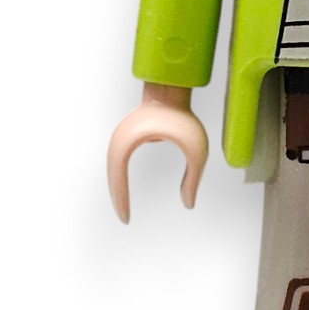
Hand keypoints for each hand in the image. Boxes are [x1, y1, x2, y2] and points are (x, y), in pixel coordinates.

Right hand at [106, 83, 208, 219]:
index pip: (118, 178)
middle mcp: (118, 140)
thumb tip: (189, 204)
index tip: (126, 219)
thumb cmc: (183, 116)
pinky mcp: (125, 136)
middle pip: (112, 176)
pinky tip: (124, 191)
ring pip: (113, 169)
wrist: (170, 89)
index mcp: (129, 142)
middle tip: (124, 220)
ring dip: (117, 188)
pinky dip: (120, 178)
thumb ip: (193, 177)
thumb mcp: (196, 149)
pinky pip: (118, 162)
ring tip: (123, 210)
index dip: (120, 200)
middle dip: (117, 199)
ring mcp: (119, 137)